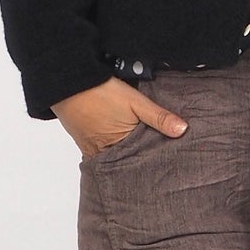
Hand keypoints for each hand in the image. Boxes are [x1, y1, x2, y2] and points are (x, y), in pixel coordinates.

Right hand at [52, 77, 187, 157]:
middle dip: (138, 161)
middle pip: (124, 161)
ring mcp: (90, 148)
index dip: (151, 162)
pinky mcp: (83, 140)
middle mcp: (101, 154)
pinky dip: (111, 147)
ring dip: (124, 154)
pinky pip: (100, 150)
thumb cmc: (100, 92)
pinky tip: (120, 143)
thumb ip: (159, 117)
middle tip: (156, 167)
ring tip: (141, 154)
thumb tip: (183, 131)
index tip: (165, 165)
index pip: (139, 162)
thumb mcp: (135, 102)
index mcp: (117, 148)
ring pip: (113, 156)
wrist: (67, 83)